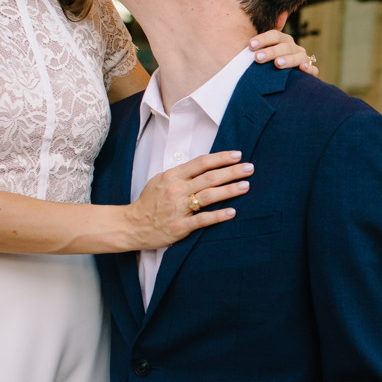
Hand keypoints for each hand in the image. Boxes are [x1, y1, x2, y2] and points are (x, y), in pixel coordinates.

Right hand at [127, 151, 253, 250]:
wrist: (132, 225)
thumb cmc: (149, 202)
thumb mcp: (161, 180)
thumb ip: (181, 173)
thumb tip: (203, 165)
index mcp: (172, 176)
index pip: (201, 162)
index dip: (221, 158)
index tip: (237, 155)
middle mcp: (176, 190)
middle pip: (209, 177)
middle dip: (232, 172)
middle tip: (249, 168)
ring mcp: (178, 208)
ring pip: (208, 196)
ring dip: (229, 190)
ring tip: (245, 186)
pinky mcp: (180, 226)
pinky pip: (202, 220)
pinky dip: (218, 216)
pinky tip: (232, 212)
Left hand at [249, 30, 318, 76]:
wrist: (277, 81)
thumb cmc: (265, 64)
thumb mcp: (260, 51)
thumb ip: (258, 39)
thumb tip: (261, 14)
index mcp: (282, 40)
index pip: (274, 35)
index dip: (263, 39)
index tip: (250, 45)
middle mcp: (293, 48)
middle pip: (285, 46)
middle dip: (271, 52)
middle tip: (258, 58)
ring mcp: (302, 58)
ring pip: (299, 56)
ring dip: (289, 59)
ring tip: (278, 64)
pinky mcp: (310, 72)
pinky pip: (313, 70)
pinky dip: (309, 68)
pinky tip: (302, 68)